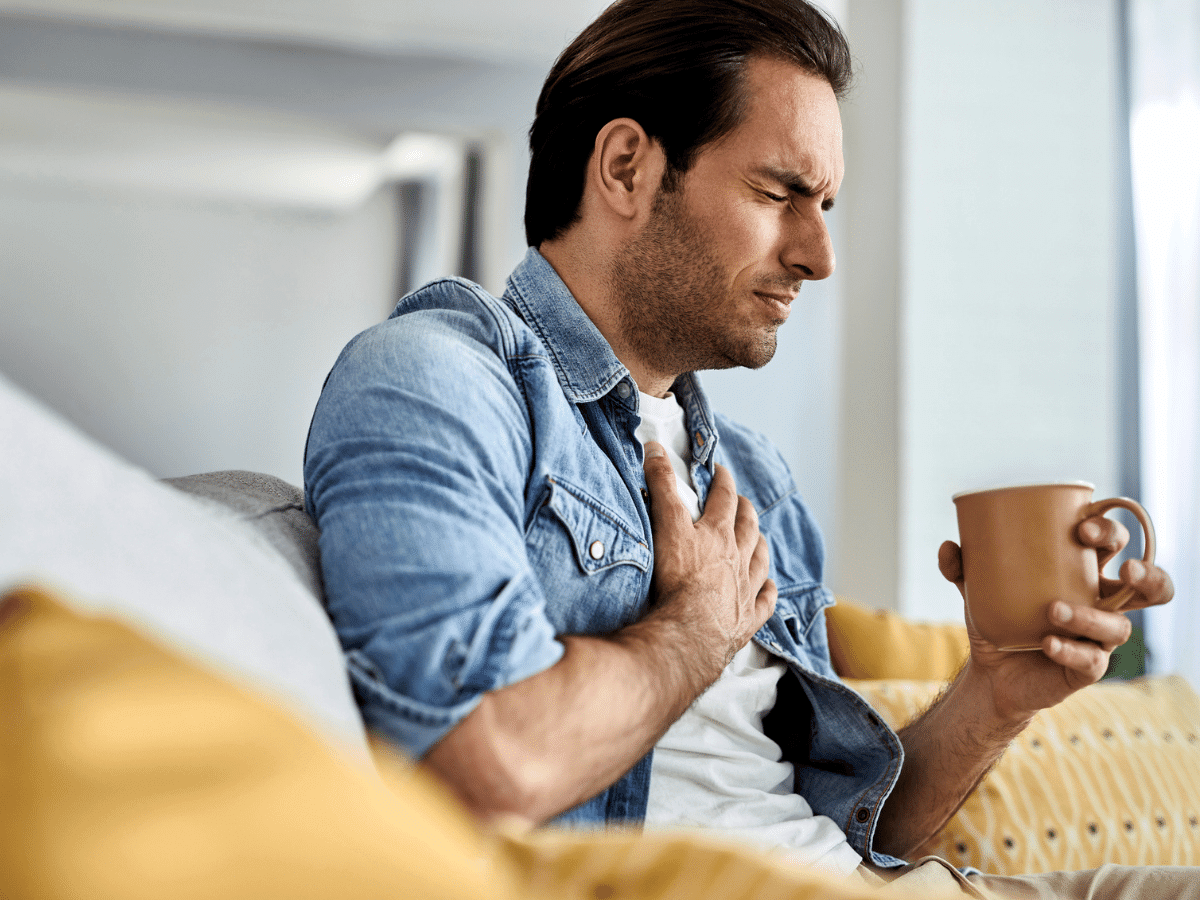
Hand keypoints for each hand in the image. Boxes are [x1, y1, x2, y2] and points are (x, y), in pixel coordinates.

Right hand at [642, 442, 775, 675]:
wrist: (691, 632)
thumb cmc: (678, 579)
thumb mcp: (666, 524)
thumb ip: (662, 485)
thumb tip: (655, 447)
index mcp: (719, 534)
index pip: (724, 498)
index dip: (723, 482)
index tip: (722, 472)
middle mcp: (738, 558)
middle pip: (747, 528)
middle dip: (745, 511)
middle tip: (743, 502)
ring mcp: (746, 589)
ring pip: (759, 560)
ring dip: (760, 546)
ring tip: (759, 538)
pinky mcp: (747, 619)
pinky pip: (764, 602)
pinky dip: (768, 592)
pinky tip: (769, 587)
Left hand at [938, 514, 1173, 722]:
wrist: (990, 673)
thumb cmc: (998, 620)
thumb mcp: (977, 590)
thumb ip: (963, 567)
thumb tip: (949, 547)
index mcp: (1082, 574)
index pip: (1113, 544)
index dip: (1109, 531)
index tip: (1081, 527)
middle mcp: (1100, 603)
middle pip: (1147, 586)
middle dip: (1146, 574)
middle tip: (1123, 568)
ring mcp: (1098, 638)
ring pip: (1119, 626)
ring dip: (1091, 616)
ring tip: (1054, 609)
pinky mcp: (1087, 668)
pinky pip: (1091, 660)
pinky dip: (1069, 650)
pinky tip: (1047, 643)